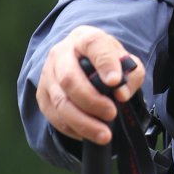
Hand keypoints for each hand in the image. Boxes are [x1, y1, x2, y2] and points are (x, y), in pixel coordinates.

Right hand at [37, 26, 145, 145]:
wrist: (82, 61)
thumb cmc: (107, 62)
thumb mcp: (126, 62)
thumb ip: (131, 75)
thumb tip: (121, 95)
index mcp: (85, 39)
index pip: (93, 45)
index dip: (105, 64)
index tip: (115, 82)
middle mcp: (61, 54)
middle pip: (69, 79)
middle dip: (91, 101)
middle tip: (112, 114)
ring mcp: (47, 75)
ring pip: (60, 102)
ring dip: (83, 122)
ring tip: (104, 135)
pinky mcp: (42, 95)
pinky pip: (54, 116)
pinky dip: (72, 129)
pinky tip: (88, 134)